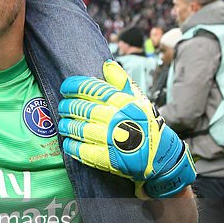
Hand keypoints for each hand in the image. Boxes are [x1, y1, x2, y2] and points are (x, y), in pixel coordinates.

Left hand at [58, 61, 195, 197]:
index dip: (73, 87)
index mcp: (121, 101)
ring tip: (63, 124)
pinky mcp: (108, 158)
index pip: (90, 88)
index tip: (65, 88)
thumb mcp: (138, 99)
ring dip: (66, 125)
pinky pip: (82, 150)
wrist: (161, 154)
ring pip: (78, 128)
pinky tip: (68, 142)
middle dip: (67, 106)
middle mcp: (115, 118)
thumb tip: (106, 64)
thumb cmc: (147, 124)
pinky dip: (71, 146)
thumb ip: (121, 81)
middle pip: (81, 108)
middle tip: (62, 107)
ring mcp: (111, 138)